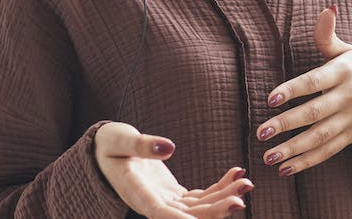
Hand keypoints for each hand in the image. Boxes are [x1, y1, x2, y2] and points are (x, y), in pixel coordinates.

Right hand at [94, 122, 250, 217]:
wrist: (105, 150)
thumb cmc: (109, 144)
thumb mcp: (119, 139)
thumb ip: (142, 145)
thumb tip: (169, 148)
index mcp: (137, 194)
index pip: (163, 214)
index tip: (207, 218)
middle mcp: (153, 204)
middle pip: (188, 215)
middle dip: (216, 209)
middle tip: (241, 197)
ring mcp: (165, 200)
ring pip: (199, 207)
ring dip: (224, 197)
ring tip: (247, 182)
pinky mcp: (174, 194)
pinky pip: (200, 196)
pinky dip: (220, 186)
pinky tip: (237, 173)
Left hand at [256, 6, 351, 176]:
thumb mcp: (347, 50)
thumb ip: (328, 35)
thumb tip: (326, 8)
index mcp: (344, 71)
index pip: (315, 81)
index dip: (293, 90)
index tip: (271, 98)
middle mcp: (349, 96)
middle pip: (315, 112)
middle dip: (288, 123)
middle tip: (262, 131)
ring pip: (320, 136)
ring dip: (294, 149)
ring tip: (269, 157)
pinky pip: (328, 151)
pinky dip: (308, 162)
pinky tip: (286, 169)